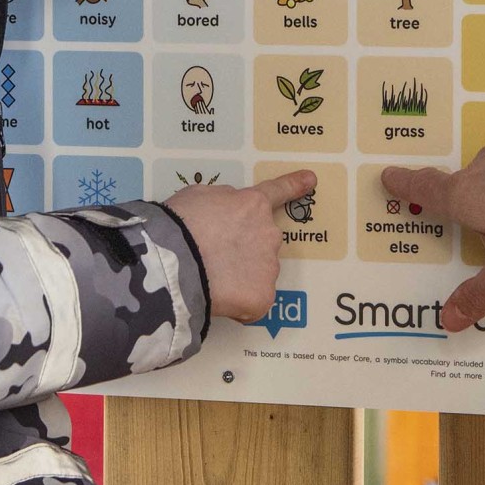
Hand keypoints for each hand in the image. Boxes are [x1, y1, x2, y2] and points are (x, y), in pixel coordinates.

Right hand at [166, 170, 315, 322]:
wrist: (175, 260)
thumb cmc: (177, 225)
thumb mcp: (196, 196)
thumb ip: (220, 202)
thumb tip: (225, 214)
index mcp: (252, 205)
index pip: (277, 192)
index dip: (293, 186)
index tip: (310, 180)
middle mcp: (269, 233)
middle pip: (262, 242)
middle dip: (245, 250)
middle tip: (214, 257)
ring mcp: (269, 266)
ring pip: (257, 274)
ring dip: (240, 277)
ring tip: (210, 277)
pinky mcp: (263, 297)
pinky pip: (252, 302)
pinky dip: (238, 303)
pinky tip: (217, 297)